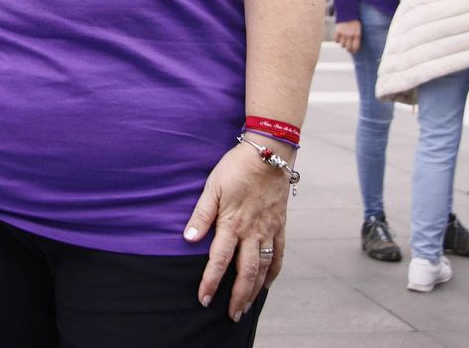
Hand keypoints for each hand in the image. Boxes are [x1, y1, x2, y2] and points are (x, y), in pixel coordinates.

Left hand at [184, 140, 290, 321]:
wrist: (269, 154)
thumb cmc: (236, 168)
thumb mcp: (213, 186)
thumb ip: (201, 214)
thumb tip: (189, 238)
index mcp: (232, 223)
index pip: (219, 259)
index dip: (210, 280)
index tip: (203, 298)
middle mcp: (252, 231)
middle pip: (246, 272)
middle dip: (237, 296)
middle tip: (231, 315)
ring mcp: (269, 230)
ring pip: (264, 268)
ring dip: (255, 290)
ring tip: (247, 306)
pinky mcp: (280, 226)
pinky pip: (279, 254)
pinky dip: (274, 272)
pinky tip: (267, 283)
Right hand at [333, 20, 361, 53]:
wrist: (347, 13)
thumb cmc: (354, 21)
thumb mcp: (359, 29)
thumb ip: (357, 36)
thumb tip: (354, 44)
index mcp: (357, 34)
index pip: (355, 47)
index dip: (354, 50)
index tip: (354, 51)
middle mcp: (350, 35)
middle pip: (348, 47)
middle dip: (349, 50)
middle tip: (348, 49)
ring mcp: (343, 33)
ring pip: (342, 45)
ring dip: (343, 45)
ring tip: (344, 43)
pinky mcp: (338, 31)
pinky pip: (336, 40)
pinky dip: (337, 41)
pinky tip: (339, 40)